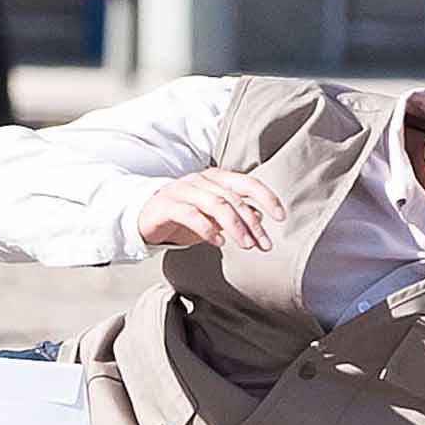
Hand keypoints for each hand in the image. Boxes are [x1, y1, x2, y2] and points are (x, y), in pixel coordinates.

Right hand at [135, 165, 285, 251]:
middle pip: (234, 198)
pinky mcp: (166, 205)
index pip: (247, 183)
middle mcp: (201, 180)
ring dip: (235, 226)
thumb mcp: (213, 217)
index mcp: (216, 178)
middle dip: (252, 223)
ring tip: (245, 245)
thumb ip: (235, 214)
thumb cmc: (182, 217)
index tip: (280, 217)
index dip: (267, 197)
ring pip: (216, 204)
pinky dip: (207, 229)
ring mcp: (183, 190)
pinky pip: (191, 214)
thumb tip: (260, 217)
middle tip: (264, 245)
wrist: (144, 218)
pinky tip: (218, 242)